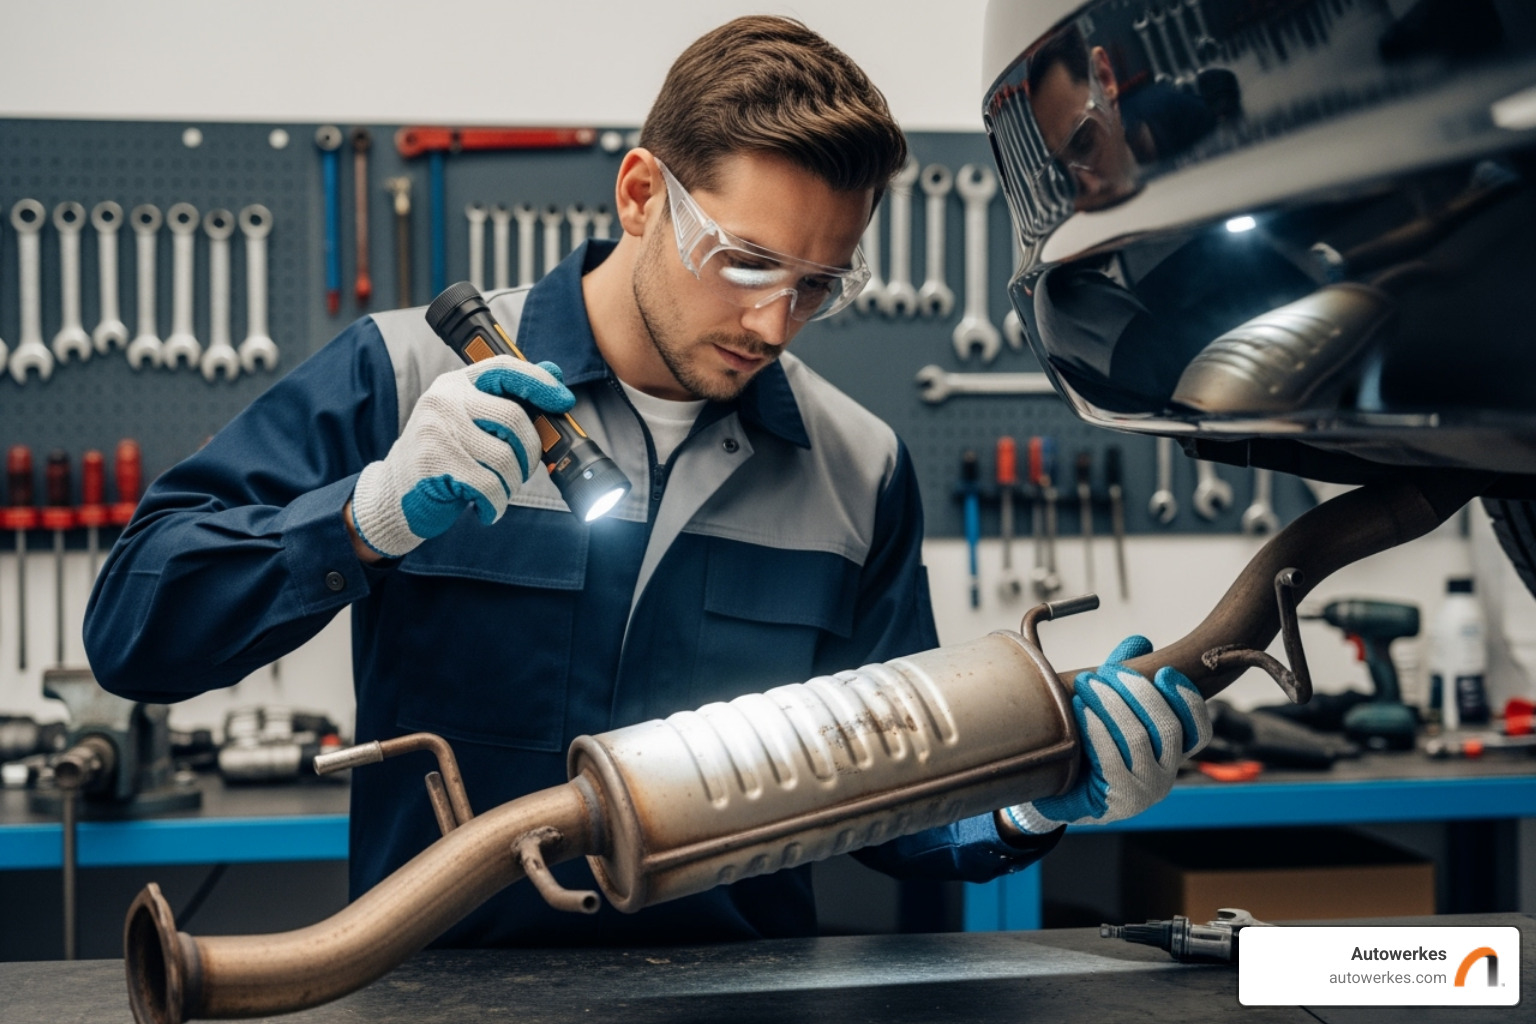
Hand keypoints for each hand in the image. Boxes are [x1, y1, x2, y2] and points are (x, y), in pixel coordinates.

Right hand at [350, 356, 574, 557]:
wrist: (393, 494)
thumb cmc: (442, 458)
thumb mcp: (470, 420)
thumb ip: (506, 398)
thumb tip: (555, 371)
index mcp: (456, 384)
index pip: (504, 368)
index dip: (539, 382)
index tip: (564, 401)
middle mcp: (444, 400)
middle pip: (513, 417)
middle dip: (530, 452)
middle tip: (523, 471)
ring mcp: (436, 430)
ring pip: (504, 457)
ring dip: (512, 484)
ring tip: (498, 491)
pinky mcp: (433, 463)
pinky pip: (487, 485)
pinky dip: (496, 504)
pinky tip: (486, 507)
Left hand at [1003, 635, 1211, 831]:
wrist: (1057, 795)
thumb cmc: (1086, 750)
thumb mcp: (1108, 711)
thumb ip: (1125, 679)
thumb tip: (1140, 641)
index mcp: (1169, 755)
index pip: (1198, 730)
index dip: (1187, 700)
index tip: (1165, 672)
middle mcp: (1164, 775)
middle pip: (1167, 728)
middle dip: (1138, 693)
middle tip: (1108, 671)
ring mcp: (1144, 791)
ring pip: (1137, 739)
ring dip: (1111, 705)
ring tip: (1086, 685)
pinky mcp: (1117, 801)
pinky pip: (1111, 759)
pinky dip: (1097, 729)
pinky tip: (1081, 710)